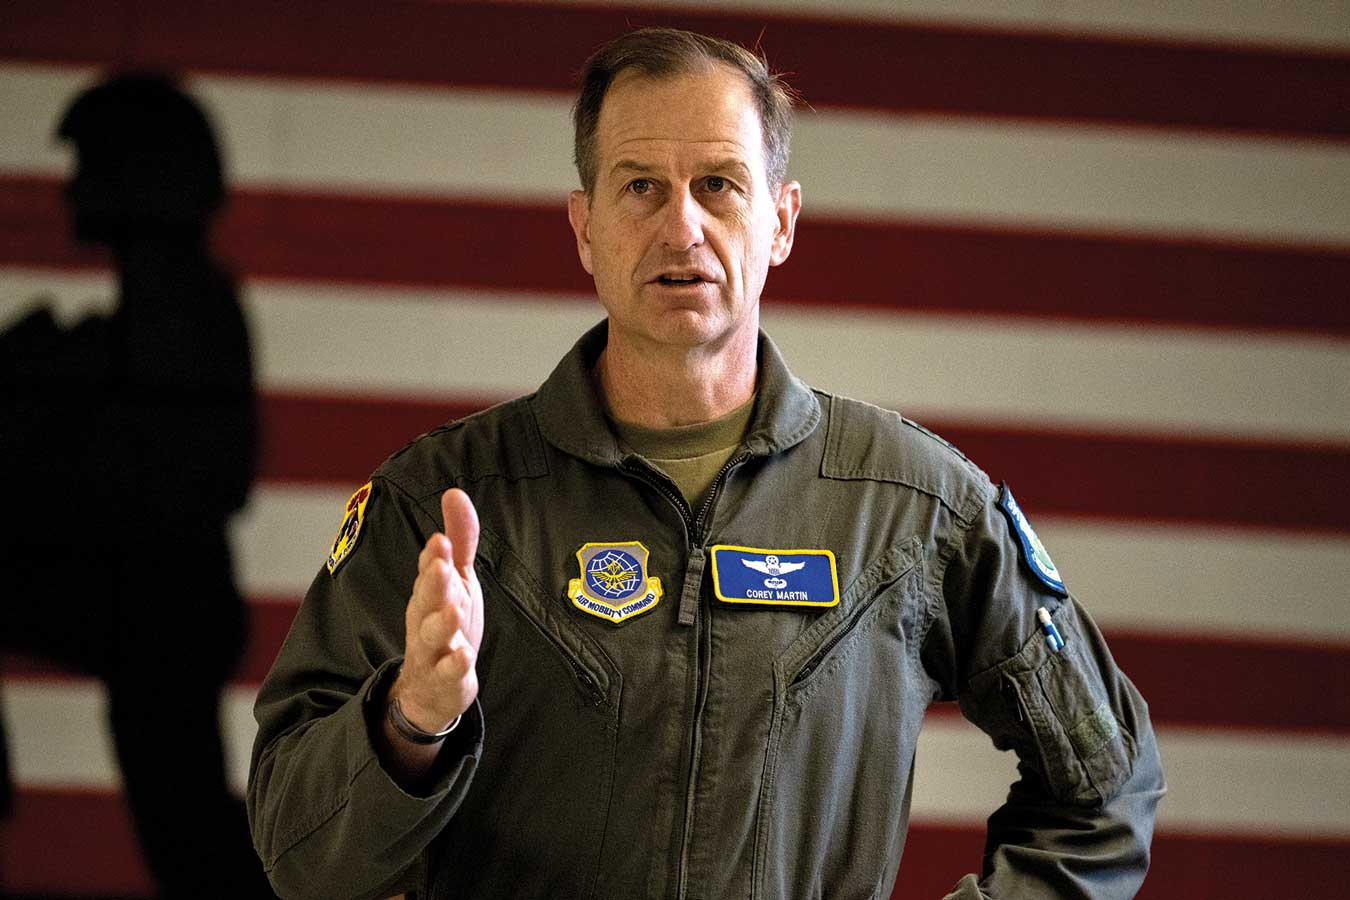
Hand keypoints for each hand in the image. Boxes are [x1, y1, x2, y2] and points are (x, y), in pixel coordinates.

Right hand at [389, 487, 482, 734]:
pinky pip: (448, 674)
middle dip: (431, 582)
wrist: (434, 688)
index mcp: (430, 593)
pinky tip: (464, 655)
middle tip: (439, 564)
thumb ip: (460, 540)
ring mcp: (433, 651)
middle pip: (425, 599)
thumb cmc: (448, 623)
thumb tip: (454, 492)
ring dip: (442, 621)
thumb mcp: (458, 580)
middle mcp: (426, 618)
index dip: (435, 556)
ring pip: (432, 635)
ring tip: (454, 608)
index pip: (429, 570)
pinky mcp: (445, 680)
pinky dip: (455, 666)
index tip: (442, 538)